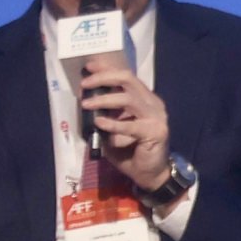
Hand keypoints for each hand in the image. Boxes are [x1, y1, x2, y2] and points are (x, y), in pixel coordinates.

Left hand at [72, 57, 175, 197]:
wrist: (148, 174)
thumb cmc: (129, 150)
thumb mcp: (113, 126)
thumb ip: (106, 112)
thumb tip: (85, 99)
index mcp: (145, 98)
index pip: (126, 76)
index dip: (107, 68)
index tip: (88, 66)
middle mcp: (153, 103)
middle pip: (128, 79)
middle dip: (104, 78)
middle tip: (84, 84)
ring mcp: (156, 117)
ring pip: (128, 99)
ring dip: (104, 100)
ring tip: (86, 104)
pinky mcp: (155, 132)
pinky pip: (130, 125)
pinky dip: (112, 124)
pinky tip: (99, 123)